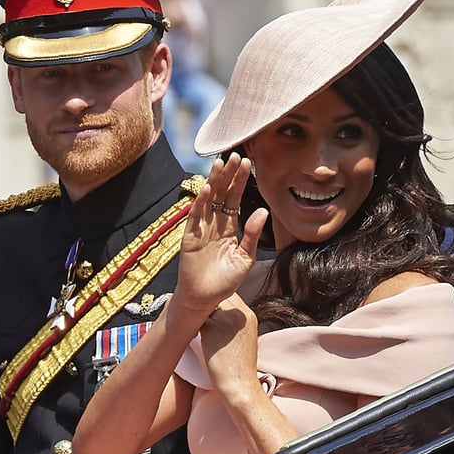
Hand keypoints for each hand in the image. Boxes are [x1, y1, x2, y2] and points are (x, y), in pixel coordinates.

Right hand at [176, 154, 267, 314]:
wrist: (205, 298)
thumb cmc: (225, 280)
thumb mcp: (245, 258)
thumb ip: (253, 235)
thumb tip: (263, 210)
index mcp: (229, 227)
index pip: (234, 198)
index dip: (240, 181)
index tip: (247, 163)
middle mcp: (214, 223)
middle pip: (221, 193)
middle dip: (229, 175)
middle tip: (236, 155)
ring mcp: (201, 228)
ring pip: (208, 199)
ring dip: (214, 182)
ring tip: (220, 163)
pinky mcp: (190, 237)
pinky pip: (196, 216)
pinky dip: (201, 202)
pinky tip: (208, 188)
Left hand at [200, 294, 259, 397]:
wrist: (240, 385)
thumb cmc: (239, 368)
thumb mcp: (244, 339)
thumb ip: (233, 324)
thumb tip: (216, 316)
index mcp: (248, 316)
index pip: (230, 295)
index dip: (216, 299)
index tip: (207, 307)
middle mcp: (240, 314)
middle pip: (218, 296)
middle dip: (206, 302)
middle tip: (194, 311)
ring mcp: (227, 320)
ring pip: (206, 305)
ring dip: (198, 312)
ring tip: (190, 321)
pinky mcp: (213, 330)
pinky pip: (197, 319)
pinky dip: (191, 324)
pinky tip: (190, 333)